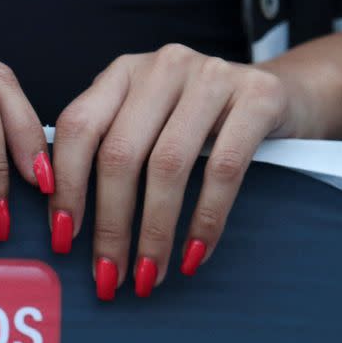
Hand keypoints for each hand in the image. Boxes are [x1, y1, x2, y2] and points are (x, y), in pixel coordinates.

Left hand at [51, 44, 296, 299]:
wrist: (279, 95)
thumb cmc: (197, 124)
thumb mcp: (146, 123)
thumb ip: (107, 150)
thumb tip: (64, 224)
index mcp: (122, 73)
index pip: (77, 127)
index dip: (67, 186)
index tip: (63, 238)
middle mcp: (161, 67)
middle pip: (120, 154)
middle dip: (110, 225)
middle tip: (109, 275)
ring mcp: (211, 76)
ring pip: (167, 166)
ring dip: (154, 232)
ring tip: (149, 275)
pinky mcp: (259, 96)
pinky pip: (224, 171)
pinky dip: (205, 221)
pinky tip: (192, 255)